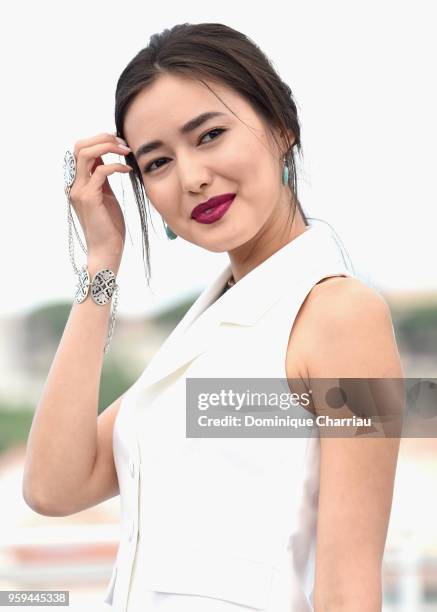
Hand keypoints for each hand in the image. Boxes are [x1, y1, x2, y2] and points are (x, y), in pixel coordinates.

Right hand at [68, 132, 132, 259]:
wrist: (106, 249)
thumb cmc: (108, 226)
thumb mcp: (105, 195)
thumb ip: (102, 178)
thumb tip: (106, 158)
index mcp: (76, 182)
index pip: (80, 149)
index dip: (99, 141)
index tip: (119, 143)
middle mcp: (74, 184)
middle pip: (80, 146)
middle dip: (103, 138)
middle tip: (123, 143)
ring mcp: (79, 190)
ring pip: (85, 154)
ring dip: (108, 147)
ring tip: (126, 151)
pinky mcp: (89, 198)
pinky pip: (101, 171)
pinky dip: (116, 166)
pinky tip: (128, 170)